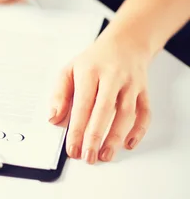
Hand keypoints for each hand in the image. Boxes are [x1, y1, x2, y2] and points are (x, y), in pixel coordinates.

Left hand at [49, 29, 151, 163]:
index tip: (72, 148)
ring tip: (105, 155)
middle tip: (88, 157)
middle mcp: (112, 76)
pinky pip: (145, 112)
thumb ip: (59, 94)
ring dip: (116, 137)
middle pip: (104, 109)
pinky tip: (128, 143)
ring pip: (126, 113)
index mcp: (90, 71)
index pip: (83, 103)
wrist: (125, 42)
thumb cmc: (94, 60)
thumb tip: (54, 118)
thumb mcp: (70, 69)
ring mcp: (130, 83)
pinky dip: (139, 130)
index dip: (77, 128)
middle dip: (95, 136)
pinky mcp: (144, 90)